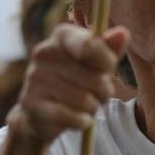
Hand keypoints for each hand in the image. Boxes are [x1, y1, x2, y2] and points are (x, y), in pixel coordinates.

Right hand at [6, 23, 127, 147]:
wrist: (41, 112)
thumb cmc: (76, 80)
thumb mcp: (95, 63)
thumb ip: (109, 49)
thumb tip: (122, 33)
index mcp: (61, 35)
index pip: (90, 44)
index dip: (106, 61)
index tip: (108, 69)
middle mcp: (44, 52)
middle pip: (94, 78)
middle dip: (104, 91)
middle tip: (97, 94)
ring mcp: (35, 77)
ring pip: (84, 101)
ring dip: (93, 108)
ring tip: (86, 106)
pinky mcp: (32, 103)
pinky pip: (72, 117)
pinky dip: (82, 122)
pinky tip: (79, 119)